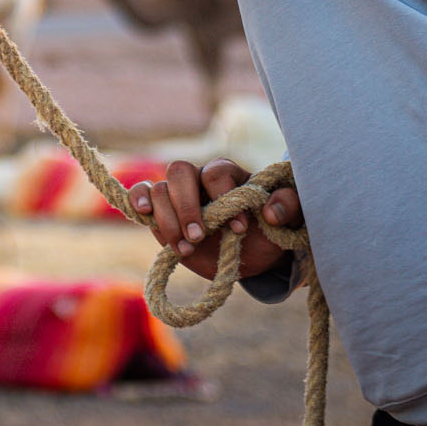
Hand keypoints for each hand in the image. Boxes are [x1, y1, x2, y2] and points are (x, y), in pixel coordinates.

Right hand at [127, 158, 301, 283]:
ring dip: (168, 220)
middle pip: (180, 171)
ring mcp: (178, 195)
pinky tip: (144, 215)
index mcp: (229, 174)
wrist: (249, 254)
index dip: (223, 196)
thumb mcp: (288, 221)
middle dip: (186, 206)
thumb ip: (289, 206)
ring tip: (186, 249)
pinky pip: (141, 195)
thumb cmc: (268, 231)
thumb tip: (270, 212)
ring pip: (160, 189)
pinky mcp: (162, 213)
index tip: (240, 229)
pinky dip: (138, 201)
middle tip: (199, 237)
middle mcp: (199, 179)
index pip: (216, 172)